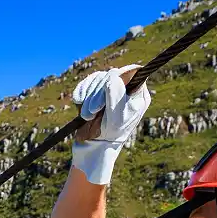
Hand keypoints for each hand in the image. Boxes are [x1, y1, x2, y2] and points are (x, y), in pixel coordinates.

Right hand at [71, 66, 150, 184]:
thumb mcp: (117, 115)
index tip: (106, 88)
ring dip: (89, 96)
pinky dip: (81, 92)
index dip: (117, 76)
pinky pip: (88, 82)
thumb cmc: (111, 133)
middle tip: (93, 111)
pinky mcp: (96, 91)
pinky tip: (78, 102)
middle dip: (98, 93)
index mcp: (137, 93)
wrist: (96, 145)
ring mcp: (110, 88)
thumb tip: (112, 75)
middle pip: (112, 75)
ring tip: (87, 115)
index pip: (131, 72)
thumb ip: (116, 94)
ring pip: (98, 78)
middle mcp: (125, 88)